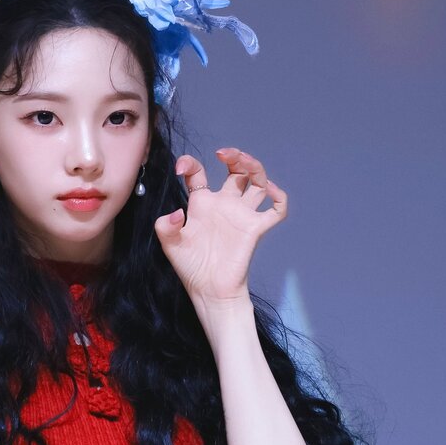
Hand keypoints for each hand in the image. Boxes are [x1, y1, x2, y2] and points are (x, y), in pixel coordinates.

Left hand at [154, 148, 287, 305]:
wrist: (209, 290)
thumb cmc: (191, 268)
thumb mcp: (169, 244)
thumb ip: (166, 226)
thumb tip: (179, 213)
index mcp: (202, 204)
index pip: (198, 174)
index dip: (190, 164)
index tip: (181, 168)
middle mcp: (224, 205)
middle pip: (237, 171)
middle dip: (234, 157)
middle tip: (224, 154)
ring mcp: (241, 215)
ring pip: (257, 182)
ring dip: (254, 167)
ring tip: (243, 162)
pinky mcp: (255, 229)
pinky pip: (276, 210)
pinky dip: (279, 197)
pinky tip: (270, 191)